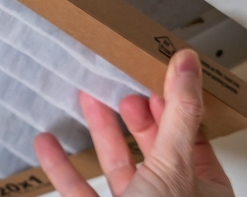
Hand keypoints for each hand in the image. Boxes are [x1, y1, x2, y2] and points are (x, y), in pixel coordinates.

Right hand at [35, 49, 233, 196]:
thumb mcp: (174, 166)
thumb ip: (177, 115)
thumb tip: (187, 66)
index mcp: (202, 192)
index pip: (191, 139)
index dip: (173, 107)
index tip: (154, 79)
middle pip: (153, 149)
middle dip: (133, 116)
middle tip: (120, 88)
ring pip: (116, 167)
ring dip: (98, 132)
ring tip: (84, 100)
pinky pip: (80, 190)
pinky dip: (62, 166)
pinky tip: (48, 144)